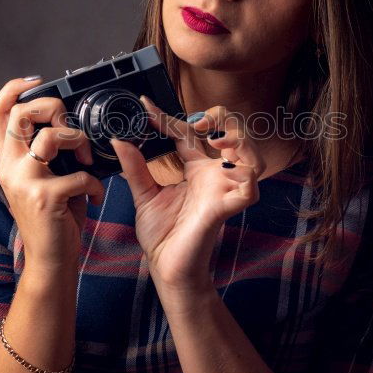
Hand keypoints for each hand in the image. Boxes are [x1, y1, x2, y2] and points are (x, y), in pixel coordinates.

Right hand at [0, 78, 105, 272]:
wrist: (50, 260)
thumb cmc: (54, 218)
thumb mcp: (44, 179)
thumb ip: (47, 154)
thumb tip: (70, 125)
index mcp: (9, 160)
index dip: (13, 88)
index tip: (37, 81)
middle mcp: (11, 168)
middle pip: (22, 113)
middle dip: (54, 108)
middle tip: (72, 127)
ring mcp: (25, 182)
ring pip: (52, 137)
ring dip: (80, 141)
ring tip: (90, 161)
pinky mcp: (45, 198)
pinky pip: (79, 174)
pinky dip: (95, 184)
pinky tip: (96, 196)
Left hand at [110, 96, 265, 296]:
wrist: (165, 267)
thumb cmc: (161, 235)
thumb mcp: (143, 194)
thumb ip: (135, 167)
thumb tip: (119, 139)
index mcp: (196, 170)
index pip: (189, 132)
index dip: (168, 116)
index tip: (145, 105)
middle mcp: (214, 177)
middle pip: (234, 135)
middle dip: (223, 120)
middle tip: (198, 124)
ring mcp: (224, 191)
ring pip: (253, 158)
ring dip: (241, 142)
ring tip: (217, 140)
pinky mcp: (226, 209)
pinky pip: (249, 189)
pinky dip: (245, 175)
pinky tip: (227, 166)